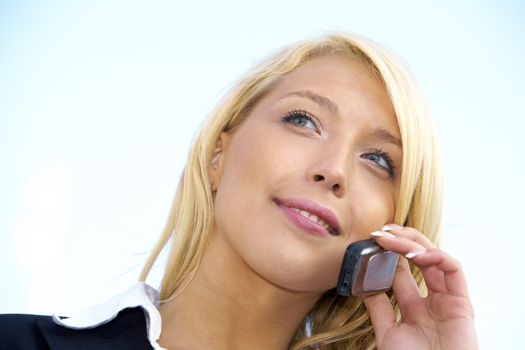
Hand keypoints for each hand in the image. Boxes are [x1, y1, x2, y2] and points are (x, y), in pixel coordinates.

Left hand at [364, 225, 477, 349]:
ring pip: (434, 258)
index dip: (388, 253)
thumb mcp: (388, 333)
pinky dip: (435, 256)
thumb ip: (379, 308)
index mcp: (415, 307)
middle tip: (380, 231)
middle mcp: (432, 299)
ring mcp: (447, 299)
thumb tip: (363, 285)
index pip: (403, 270)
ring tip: (391, 237)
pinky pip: (453, 269)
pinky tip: (415, 254)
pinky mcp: (462, 302)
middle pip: (419, 259)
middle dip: (401, 240)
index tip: (371, 241)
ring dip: (413, 243)